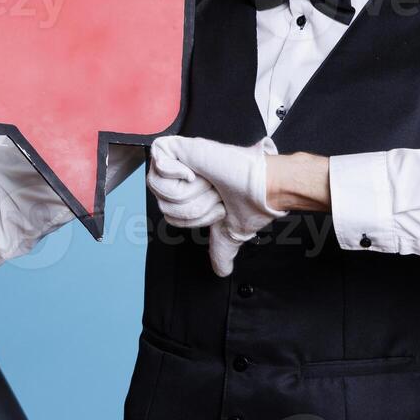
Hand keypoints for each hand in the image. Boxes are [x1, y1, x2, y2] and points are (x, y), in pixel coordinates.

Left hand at [150, 134, 284, 276]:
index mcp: (191, 194)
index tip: (216, 208)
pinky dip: (176, 171)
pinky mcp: (178, 147)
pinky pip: (157, 160)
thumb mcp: (229, 232)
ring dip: (192, 191)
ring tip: (210, 182)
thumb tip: (221, 271)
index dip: (193, 218)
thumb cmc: (251, 202)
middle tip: (215, 193)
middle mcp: (183, 178)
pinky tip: (196, 171)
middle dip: (194, 205)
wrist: (262, 186)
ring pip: (160, 188)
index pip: (169, 217)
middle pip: (162, 204)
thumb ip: (220, 251)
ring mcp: (179, 161)